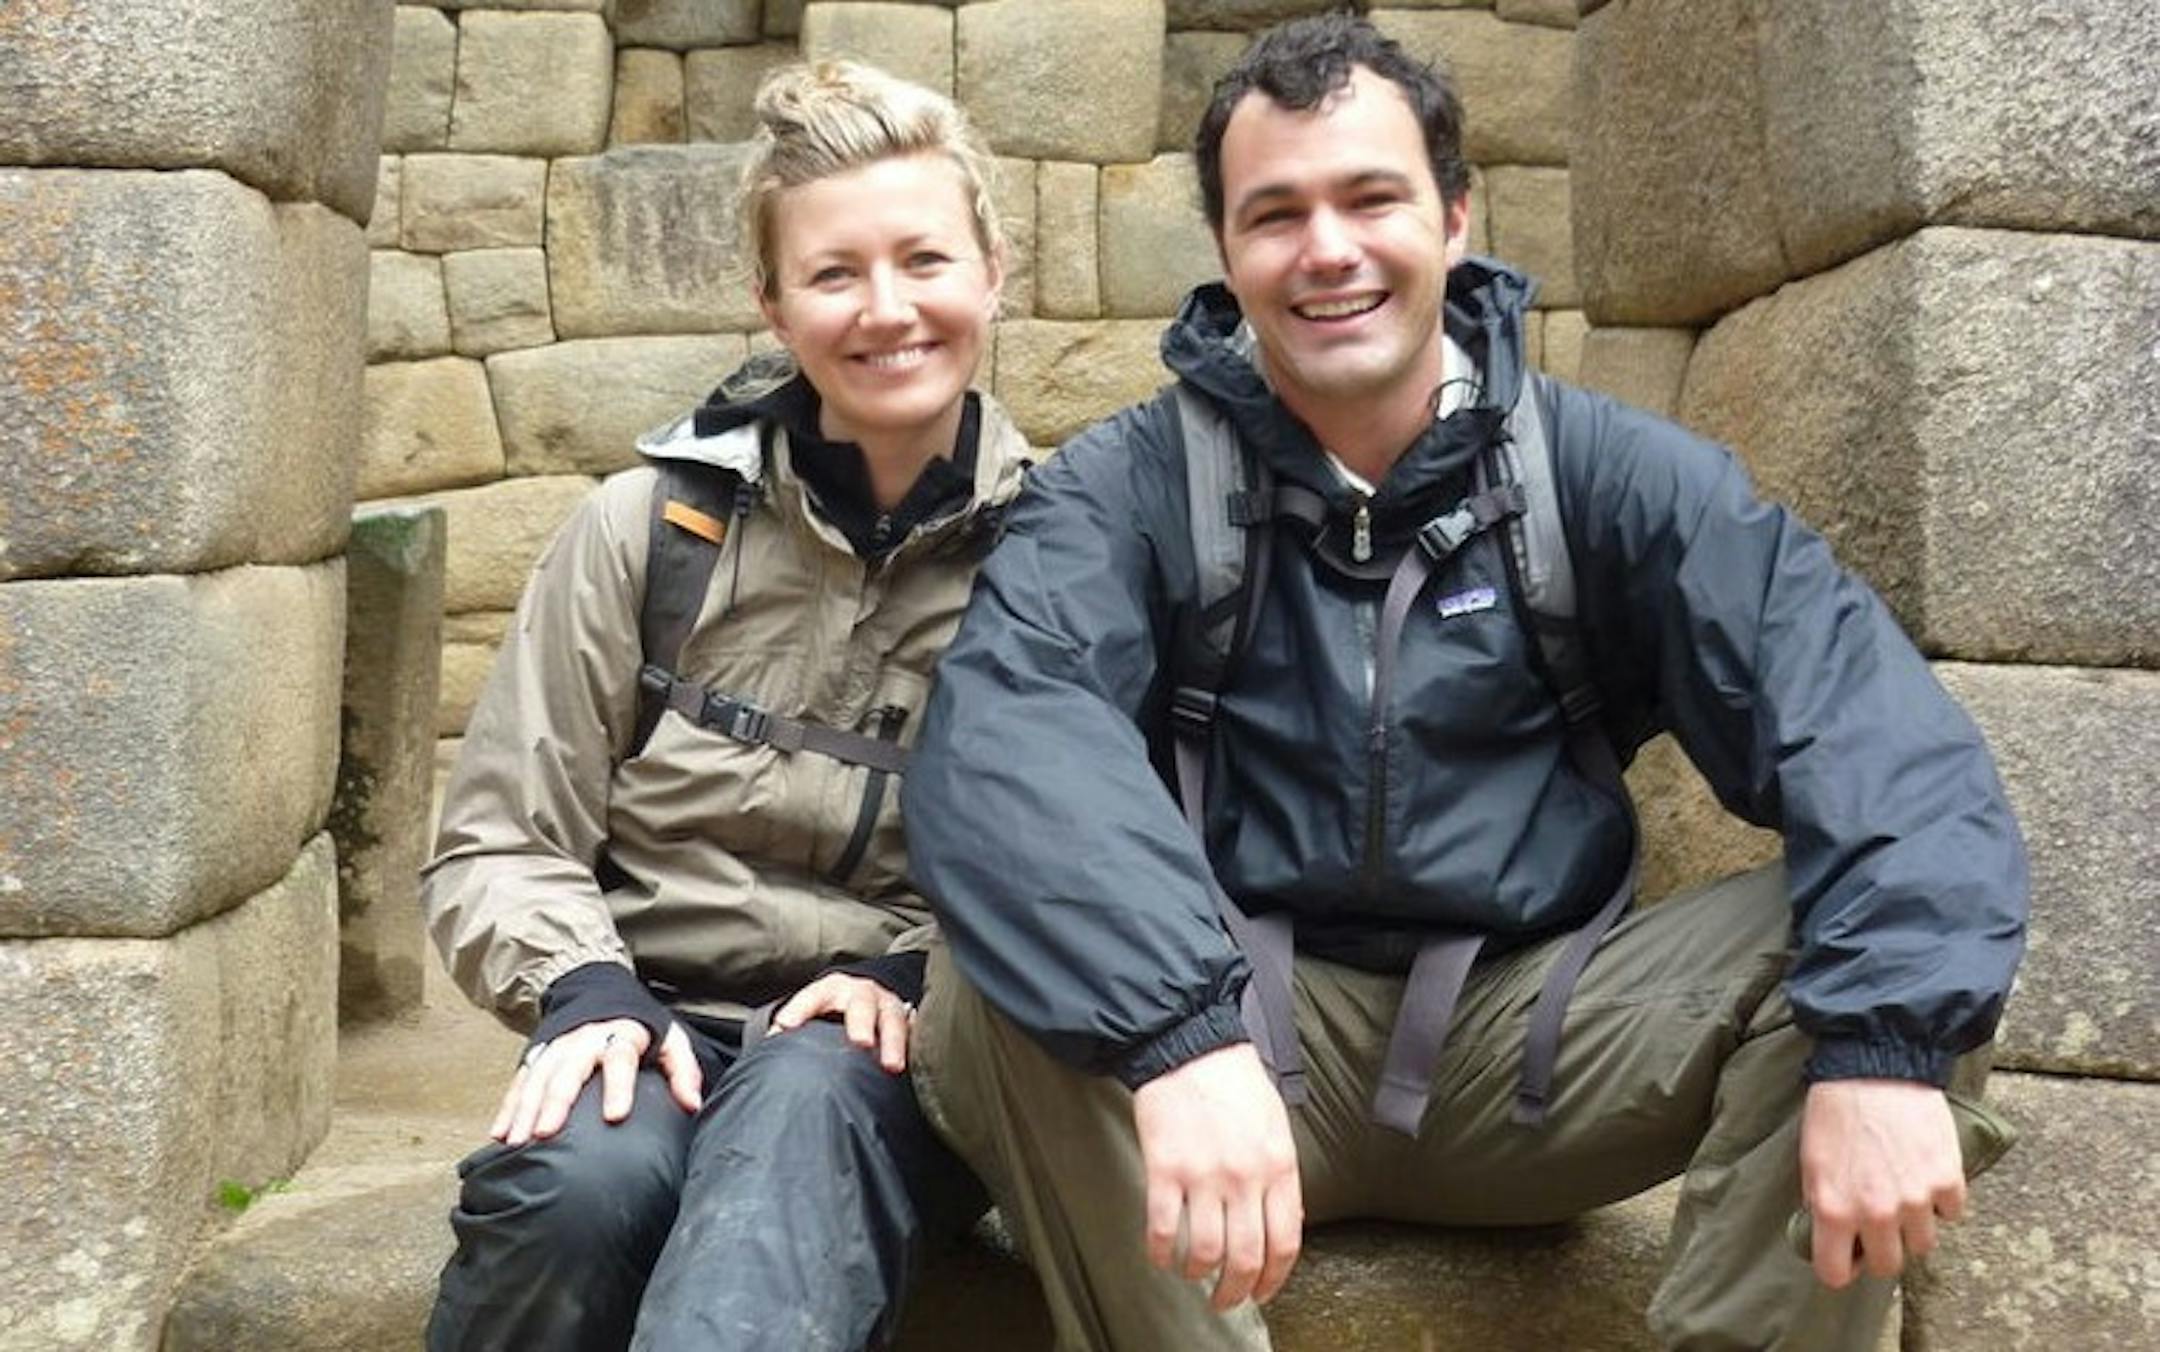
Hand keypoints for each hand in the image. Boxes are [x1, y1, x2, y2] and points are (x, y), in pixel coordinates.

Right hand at [491, 1017, 701, 1146]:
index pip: (619, 1059)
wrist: (598, 994)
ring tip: (518, 1142)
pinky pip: (519, 1082)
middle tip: (546, 1134)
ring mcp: (556, 1048)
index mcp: (620, 1035)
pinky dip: (508, 1108)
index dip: (618, 1087)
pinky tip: (499, 1135)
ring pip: (537, 1079)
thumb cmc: (639, 1029)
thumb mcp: (669, 1040)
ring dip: (525, 1110)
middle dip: (555, 1103)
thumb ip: (683, 1070)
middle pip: (568, 1072)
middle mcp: (583, 1040)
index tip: (615, 1116)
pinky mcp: (536, 1056)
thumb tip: (692, 1104)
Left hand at [770, 972, 913, 1072]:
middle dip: (861, 1023)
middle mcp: (862, 994)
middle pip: (861, 1005)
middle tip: (859, 1043)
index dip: (800, 1009)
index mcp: (831, 989)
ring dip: (892, 1042)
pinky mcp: (908, 1021)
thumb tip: (767, 1046)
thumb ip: (791, 1024)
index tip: (787, 1025)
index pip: (813, 996)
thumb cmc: (833, 1008)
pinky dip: (914, 1046)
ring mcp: (888, 1006)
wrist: (868, 996)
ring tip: (891, 1066)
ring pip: (893, 1020)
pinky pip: (913, 1032)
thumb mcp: (812, 1008)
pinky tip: (915, 1063)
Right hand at [1132, 1042, 1302, 1311]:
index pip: (1285, 1243)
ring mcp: (1204, 1175)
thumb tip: (1284, 1224)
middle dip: (1235, 1291)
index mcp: (1278, 1166)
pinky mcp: (1165, 1169)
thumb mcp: (1276, 1127)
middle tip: (1225, 1299)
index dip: (1273, 1279)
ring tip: (1192, 1274)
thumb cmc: (1234, 1082)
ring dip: (1197, 1274)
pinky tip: (1162, 1255)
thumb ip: (1282, 1178)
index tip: (1261, 1292)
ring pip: (1204, 1252)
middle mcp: (1244, 1176)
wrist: (1189, 1045)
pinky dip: (1162, 1253)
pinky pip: (1164, 1230)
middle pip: (1245, 1258)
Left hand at [1799, 1079, 1964, 1286]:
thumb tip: (1832, 1233)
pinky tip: (1925, 1176)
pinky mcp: (1948, 1181)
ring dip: (1912, 1226)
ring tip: (1902, 1194)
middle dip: (1880, 1249)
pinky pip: (1950, 1213)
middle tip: (1877, 1225)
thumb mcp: (1811, 1160)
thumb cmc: (1835, 1110)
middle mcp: (1876, 1213)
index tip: (1845, 1254)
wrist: (1875, 1067)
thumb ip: (1821, 1203)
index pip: (1836, 1273)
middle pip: (1888, 1265)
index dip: (1840, 1265)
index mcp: (1834, 1210)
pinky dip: (1941, 1201)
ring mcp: (1916, 1200)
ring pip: (1922, 1244)